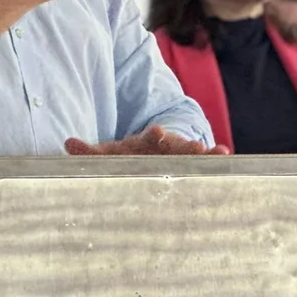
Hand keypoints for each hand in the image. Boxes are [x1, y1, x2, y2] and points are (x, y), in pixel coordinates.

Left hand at [65, 125, 228, 155]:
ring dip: (206, 155)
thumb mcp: (109, 152)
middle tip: (199, 146)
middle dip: (187, 147)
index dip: (154, 136)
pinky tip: (227, 158)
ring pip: (194, 154)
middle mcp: (167, 146)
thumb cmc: (128, 154)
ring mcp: (181, 154)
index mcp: (146, 142)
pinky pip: (203, 164)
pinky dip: (215, 162)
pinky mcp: (190, 163)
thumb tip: (68, 143)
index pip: (149, 138)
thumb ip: (90, 152)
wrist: (151, 145)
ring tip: (220, 151)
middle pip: (178, 145)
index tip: (157, 131)